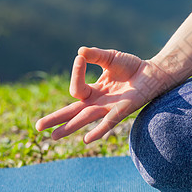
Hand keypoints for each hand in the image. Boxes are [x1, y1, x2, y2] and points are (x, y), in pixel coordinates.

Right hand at [35, 47, 167, 143]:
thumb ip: (95, 55)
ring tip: (53, 137)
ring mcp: (109, 108)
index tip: (81, 58)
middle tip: (38, 127)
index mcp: (94, 91)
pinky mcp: (122, 110)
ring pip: (85, 119)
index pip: (76, 88)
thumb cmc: (132, 67)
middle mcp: (98, 102)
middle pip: (72, 112)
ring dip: (69, 128)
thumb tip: (79, 52)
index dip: (76, 72)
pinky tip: (87, 139)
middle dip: (56, 119)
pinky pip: (108, 123)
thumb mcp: (109, 57)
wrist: (153, 72)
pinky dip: (97, 130)